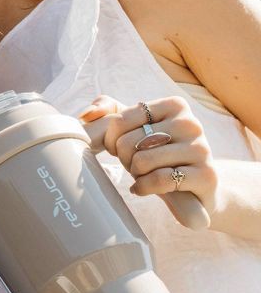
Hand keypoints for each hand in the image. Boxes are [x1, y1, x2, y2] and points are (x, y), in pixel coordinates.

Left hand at [79, 95, 217, 214]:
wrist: (196, 185)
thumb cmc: (158, 152)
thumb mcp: (135, 127)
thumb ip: (110, 110)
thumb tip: (87, 114)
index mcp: (174, 105)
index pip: (121, 120)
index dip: (110, 140)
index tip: (117, 148)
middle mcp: (191, 123)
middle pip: (128, 143)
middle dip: (124, 159)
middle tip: (134, 164)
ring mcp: (201, 149)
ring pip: (142, 162)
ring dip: (135, 174)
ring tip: (143, 174)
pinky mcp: (205, 176)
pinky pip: (159, 180)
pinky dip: (143, 187)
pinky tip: (143, 188)